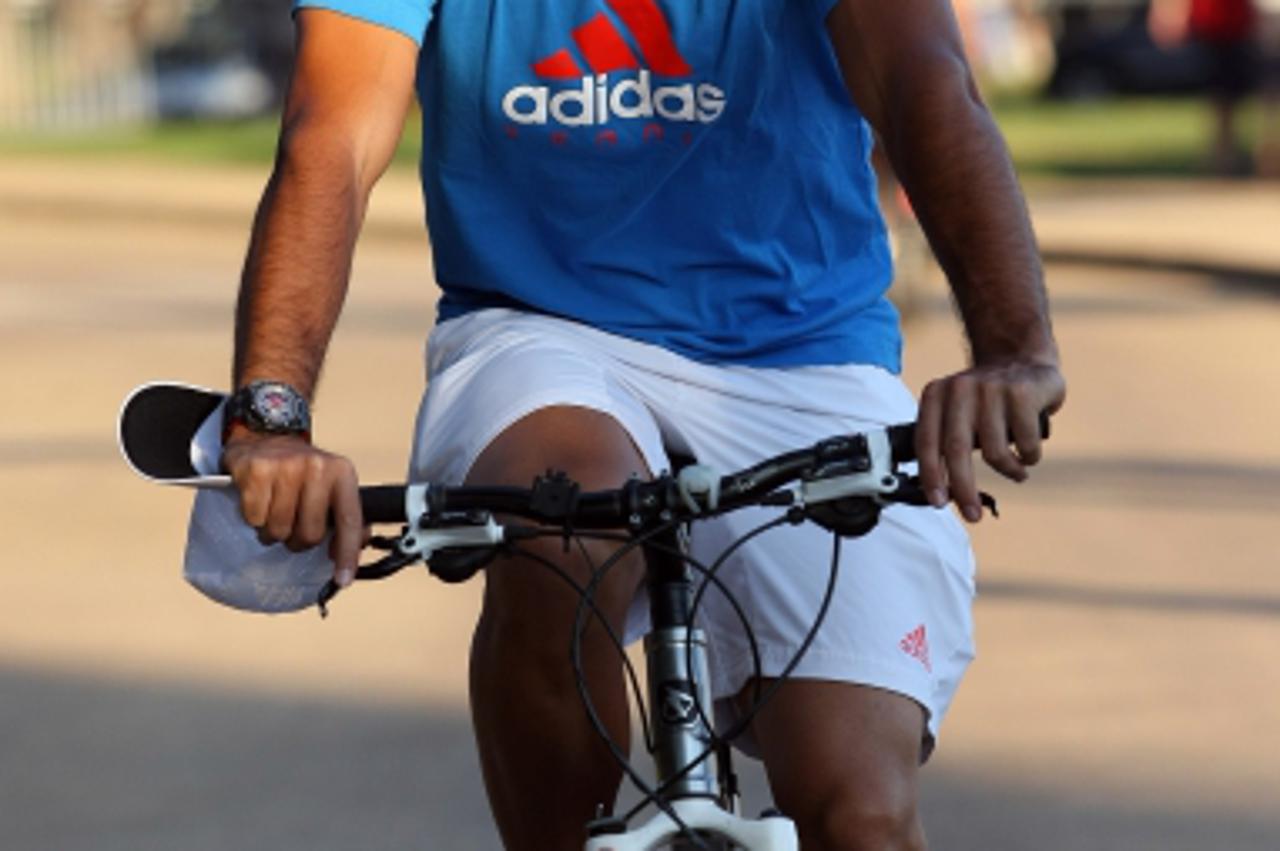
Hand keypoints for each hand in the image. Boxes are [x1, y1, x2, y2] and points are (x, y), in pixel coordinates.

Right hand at [222, 428, 364, 586]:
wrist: (265, 434)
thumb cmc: (300, 469)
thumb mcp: (331, 484)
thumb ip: (346, 514)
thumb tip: (359, 545)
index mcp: (341, 473)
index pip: (350, 521)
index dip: (347, 554)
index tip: (343, 578)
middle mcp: (317, 468)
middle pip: (310, 534)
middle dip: (298, 540)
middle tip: (292, 524)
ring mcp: (285, 467)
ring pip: (279, 530)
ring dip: (273, 530)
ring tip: (274, 510)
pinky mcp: (256, 471)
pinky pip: (255, 518)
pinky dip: (254, 517)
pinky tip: (259, 500)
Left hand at [915, 360, 1065, 521]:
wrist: (1023, 359)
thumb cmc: (985, 399)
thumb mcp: (955, 410)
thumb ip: (944, 441)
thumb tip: (937, 493)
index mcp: (936, 395)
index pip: (926, 441)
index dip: (930, 476)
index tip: (938, 502)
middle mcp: (960, 389)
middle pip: (956, 451)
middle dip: (963, 489)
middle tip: (972, 515)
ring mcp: (991, 388)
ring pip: (995, 452)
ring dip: (1008, 471)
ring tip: (1016, 470)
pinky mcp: (1022, 393)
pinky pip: (1024, 444)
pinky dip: (1029, 457)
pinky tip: (1029, 452)